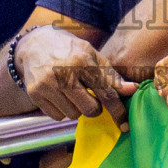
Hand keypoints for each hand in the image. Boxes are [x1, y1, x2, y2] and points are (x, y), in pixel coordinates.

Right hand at [16, 25, 135, 128]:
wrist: (35, 43)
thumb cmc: (70, 50)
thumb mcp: (92, 55)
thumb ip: (111, 75)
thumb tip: (133, 90)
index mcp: (82, 62)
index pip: (106, 93)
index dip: (118, 111)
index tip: (125, 124)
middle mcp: (64, 74)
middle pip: (90, 110)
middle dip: (94, 108)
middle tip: (89, 96)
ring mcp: (47, 85)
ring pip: (73, 115)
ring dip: (77, 108)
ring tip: (71, 91)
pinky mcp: (35, 94)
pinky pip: (57, 116)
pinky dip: (62, 110)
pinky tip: (58, 94)